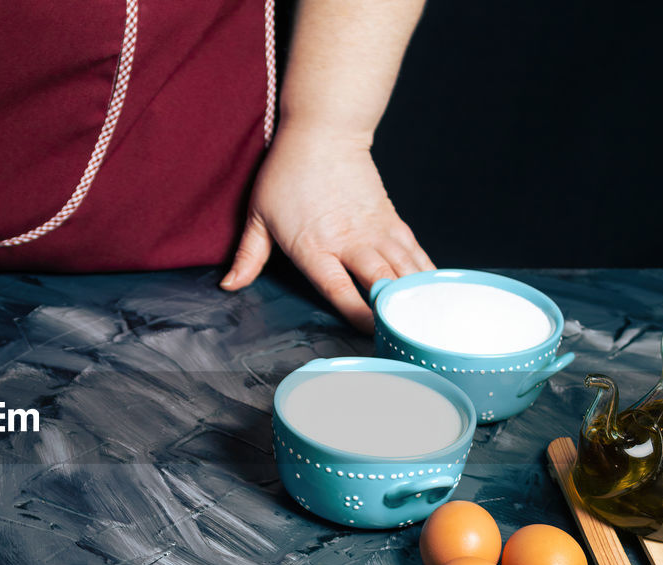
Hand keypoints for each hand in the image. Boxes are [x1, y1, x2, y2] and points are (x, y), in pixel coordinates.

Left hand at [220, 129, 433, 330]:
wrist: (324, 131)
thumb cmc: (287, 172)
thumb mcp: (258, 215)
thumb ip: (248, 256)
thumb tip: (229, 285)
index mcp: (314, 245)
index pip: (338, 288)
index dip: (357, 312)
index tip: (368, 332)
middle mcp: (349, 240)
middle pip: (381, 282)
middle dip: (392, 311)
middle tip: (399, 334)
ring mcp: (375, 229)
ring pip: (404, 269)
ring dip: (415, 296)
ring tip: (423, 320)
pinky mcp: (392, 219)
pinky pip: (414, 252)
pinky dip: (425, 274)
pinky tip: (433, 293)